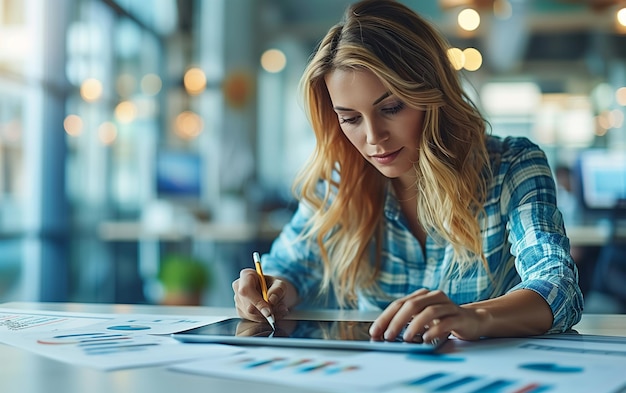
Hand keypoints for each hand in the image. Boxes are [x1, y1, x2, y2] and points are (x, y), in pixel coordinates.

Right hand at [232, 268, 294, 322]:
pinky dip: (264, 318)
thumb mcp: (281, 284)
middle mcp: (238, 287)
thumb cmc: (274, 285)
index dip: (257, 302)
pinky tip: (272, 312)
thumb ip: (278, 290)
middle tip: (280, 309)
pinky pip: (251, 319)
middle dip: (265, 311)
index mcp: (246, 275)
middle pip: (248, 306)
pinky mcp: (240, 310)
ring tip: (279, 309)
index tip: (269, 311)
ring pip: (251, 315)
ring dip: (267, 316)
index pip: (246, 290)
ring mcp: (238, 300)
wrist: (273, 291)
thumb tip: (271, 300)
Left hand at [369, 289, 486, 342]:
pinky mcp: (459, 316)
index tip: (375, 331)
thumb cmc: (442, 321)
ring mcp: (447, 305)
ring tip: (406, 338)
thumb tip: (383, 335)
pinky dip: (434, 330)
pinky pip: (445, 322)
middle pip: (411, 305)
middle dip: (397, 321)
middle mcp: (433, 297)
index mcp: (421, 295)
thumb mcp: (422, 320)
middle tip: (388, 336)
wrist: (471, 321)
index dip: (385, 318)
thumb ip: (405, 323)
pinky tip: (426, 339)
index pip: (398, 304)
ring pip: (428, 311)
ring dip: (414, 325)